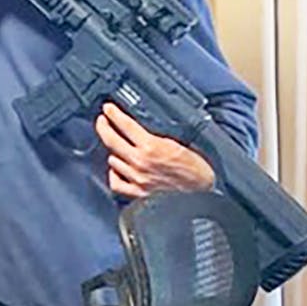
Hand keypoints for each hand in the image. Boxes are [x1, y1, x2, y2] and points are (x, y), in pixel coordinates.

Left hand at [96, 102, 215, 197]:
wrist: (204, 196)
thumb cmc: (197, 173)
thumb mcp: (178, 145)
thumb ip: (156, 138)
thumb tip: (141, 132)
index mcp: (152, 147)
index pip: (125, 125)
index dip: (113, 114)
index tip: (108, 109)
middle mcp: (140, 163)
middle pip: (111, 140)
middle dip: (103, 127)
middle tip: (102, 121)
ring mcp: (136, 179)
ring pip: (112, 160)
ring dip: (114, 152)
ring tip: (117, 147)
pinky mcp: (137, 194)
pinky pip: (115, 183)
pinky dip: (114, 175)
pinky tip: (117, 170)